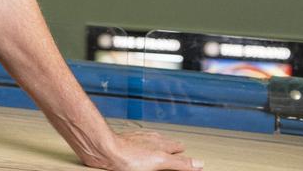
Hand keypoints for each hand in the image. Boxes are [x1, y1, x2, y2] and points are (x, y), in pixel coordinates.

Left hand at [87, 129, 203, 170]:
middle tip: (177, 148)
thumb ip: (180, 162)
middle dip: (170, 145)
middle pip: (164, 141)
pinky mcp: (122, 142)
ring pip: (149, 140)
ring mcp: (135, 140)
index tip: (185, 151)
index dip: (181, 150)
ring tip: (158, 145)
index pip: (176, 146)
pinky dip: (139, 144)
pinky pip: (135, 142)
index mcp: (160, 143)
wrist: (104, 149)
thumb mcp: (160, 161)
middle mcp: (148, 139)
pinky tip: (135, 146)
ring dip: (155, 143)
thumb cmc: (128, 155)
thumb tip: (199, 163)